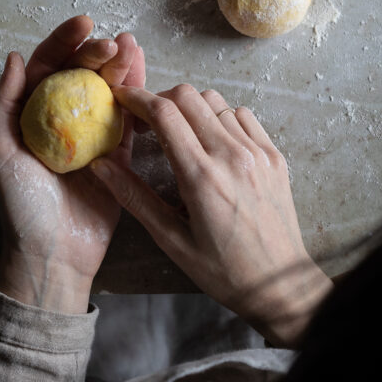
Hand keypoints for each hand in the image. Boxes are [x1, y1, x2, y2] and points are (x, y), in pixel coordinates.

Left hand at [0, 15, 144, 313]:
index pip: (49, 66)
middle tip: (112, 43)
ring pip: (108, 90)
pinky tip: (144, 72)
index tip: (83, 22)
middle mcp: (62, 119)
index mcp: (33, 114)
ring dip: (120, 66)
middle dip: (97, 51)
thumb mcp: (0, 152)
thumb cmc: (20, 206)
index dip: (64, 41)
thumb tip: (15, 56)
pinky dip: (138, 95)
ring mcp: (91, 135)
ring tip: (132, 45)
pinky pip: (129, 119)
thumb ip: (5, 104)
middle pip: (81, 73)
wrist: (53, 255)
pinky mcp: (117, 154)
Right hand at [91, 85, 331, 345]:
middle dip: (160, 99)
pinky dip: (220, 117)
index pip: (164, 113)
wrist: (281, 285)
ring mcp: (257, 151)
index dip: (137, 98)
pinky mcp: (274, 153)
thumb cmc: (223, 270)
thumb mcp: (171, 240)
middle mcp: (232, 155)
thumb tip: (100, 165)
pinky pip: (241, 115)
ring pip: (214, 101)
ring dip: (190, 107)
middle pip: (188, 96)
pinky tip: (212, 140)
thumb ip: (134, 198)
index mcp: (202, 177)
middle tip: (146, 121)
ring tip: (178, 131)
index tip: (121, 99)